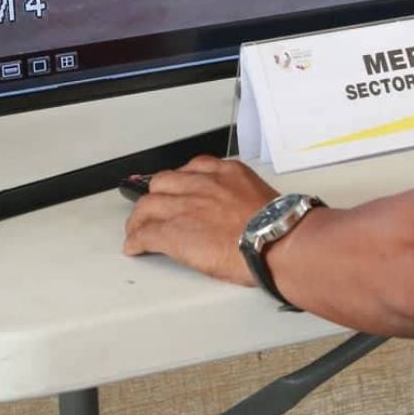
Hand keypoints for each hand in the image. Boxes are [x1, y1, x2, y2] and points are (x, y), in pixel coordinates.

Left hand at [122, 155, 278, 287]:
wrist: (275, 240)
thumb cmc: (279, 225)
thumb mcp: (262, 196)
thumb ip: (243, 197)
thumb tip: (241, 213)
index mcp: (226, 173)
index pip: (193, 168)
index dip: (182, 181)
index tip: (181, 189)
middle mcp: (202, 184)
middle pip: (163, 182)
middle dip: (158, 195)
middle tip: (157, 208)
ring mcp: (184, 206)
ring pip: (147, 205)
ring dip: (140, 218)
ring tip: (137, 229)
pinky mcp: (173, 232)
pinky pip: (145, 233)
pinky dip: (136, 240)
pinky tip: (135, 247)